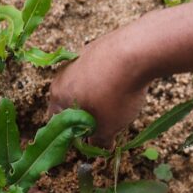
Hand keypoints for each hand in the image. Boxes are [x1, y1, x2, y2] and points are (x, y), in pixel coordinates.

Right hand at [48, 26, 149, 147]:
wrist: (136, 51)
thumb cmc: (115, 94)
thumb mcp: (108, 127)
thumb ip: (99, 141)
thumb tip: (99, 147)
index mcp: (58, 95)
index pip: (56, 122)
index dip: (72, 136)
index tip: (89, 141)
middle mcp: (64, 74)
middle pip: (71, 101)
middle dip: (87, 115)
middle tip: (107, 125)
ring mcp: (81, 57)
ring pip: (86, 84)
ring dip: (99, 96)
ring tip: (120, 104)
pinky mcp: (99, 46)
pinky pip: (101, 70)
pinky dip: (110, 79)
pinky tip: (126, 84)